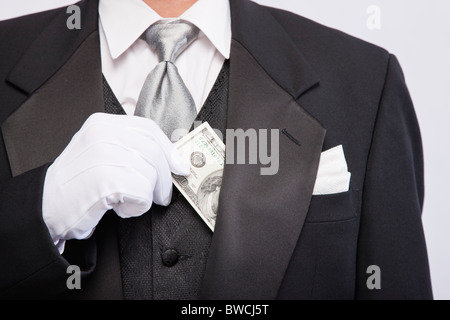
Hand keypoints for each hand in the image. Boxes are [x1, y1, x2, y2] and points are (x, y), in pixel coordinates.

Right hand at [42, 113, 189, 250]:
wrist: (44, 207)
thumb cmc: (76, 184)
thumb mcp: (101, 154)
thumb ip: (130, 148)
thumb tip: (171, 157)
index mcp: (103, 124)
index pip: (149, 129)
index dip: (169, 150)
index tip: (179, 166)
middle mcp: (103, 134)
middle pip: (155, 152)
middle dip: (163, 179)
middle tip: (160, 195)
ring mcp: (103, 154)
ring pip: (151, 174)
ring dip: (145, 196)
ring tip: (124, 200)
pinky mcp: (106, 179)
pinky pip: (142, 194)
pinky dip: (136, 207)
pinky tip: (118, 207)